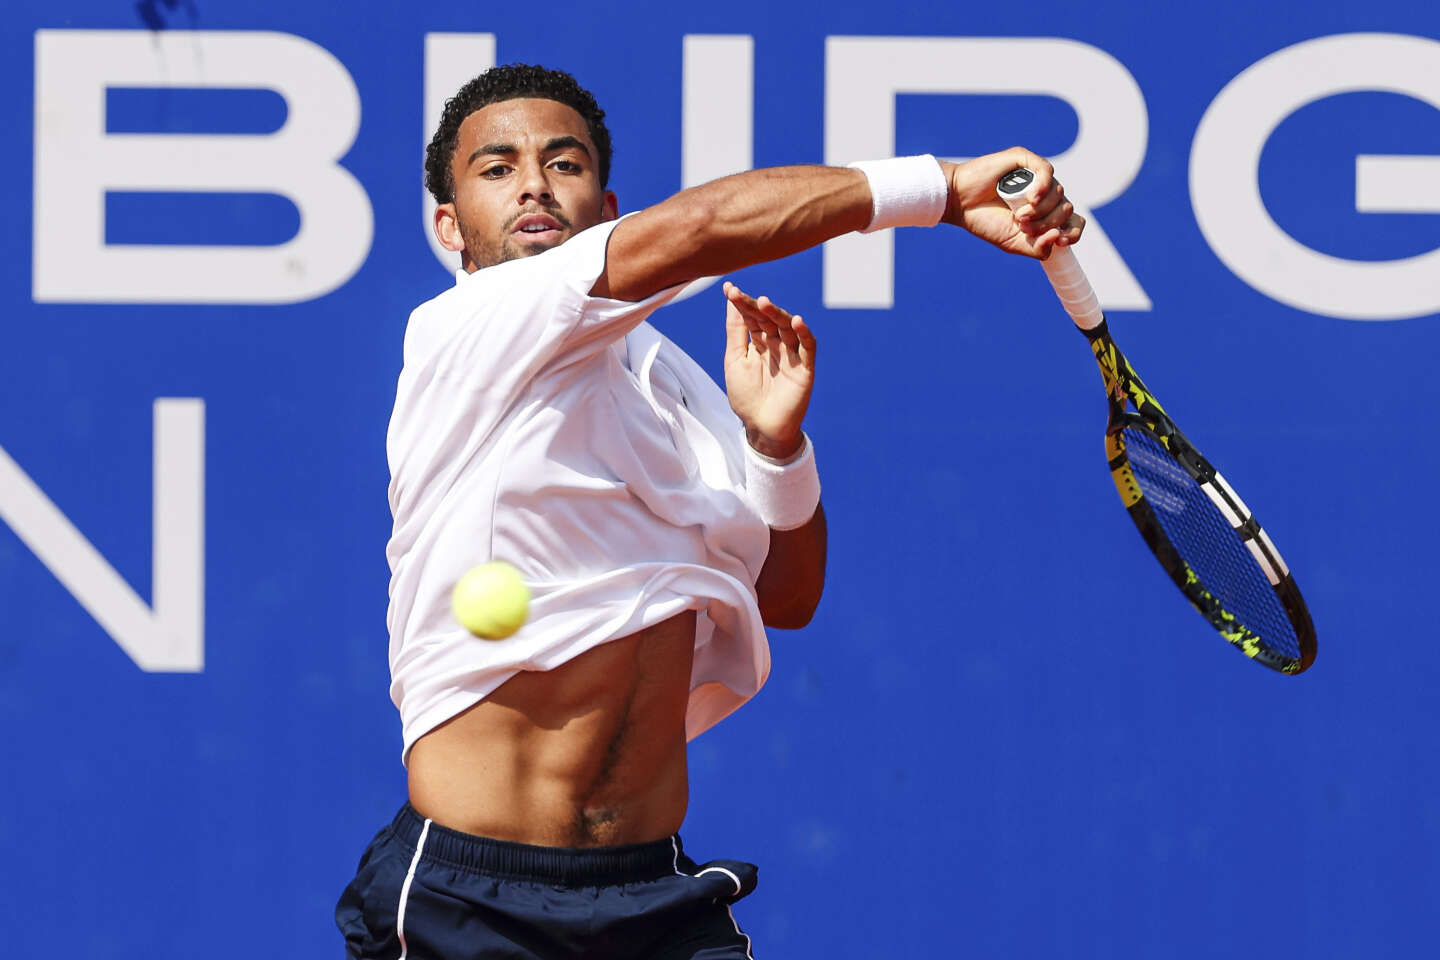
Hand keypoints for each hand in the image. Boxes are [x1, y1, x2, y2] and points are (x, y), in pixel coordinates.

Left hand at [722, 282, 814, 460]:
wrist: (762, 428)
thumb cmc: (746, 397)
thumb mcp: (735, 361)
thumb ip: (735, 332)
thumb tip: (730, 301)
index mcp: (758, 342)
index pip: (750, 317)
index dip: (741, 303)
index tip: (729, 289)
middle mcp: (776, 344)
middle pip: (768, 319)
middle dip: (756, 307)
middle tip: (743, 296)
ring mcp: (791, 354)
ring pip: (787, 327)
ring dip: (777, 314)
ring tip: (765, 303)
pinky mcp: (805, 367)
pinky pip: (807, 346)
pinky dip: (803, 333)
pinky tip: (796, 321)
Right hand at [940, 147, 1085, 258]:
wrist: (959, 204)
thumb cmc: (984, 221)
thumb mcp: (1013, 244)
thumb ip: (1037, 248)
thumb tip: (1058, 237)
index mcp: (1044, 214)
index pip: (1073, 221)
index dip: (1072, 232)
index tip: (1060, 241)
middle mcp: (1044, 194)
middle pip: (1066, 208)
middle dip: (1047, 222)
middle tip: (1023, 226)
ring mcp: (1036, 176)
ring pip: (1058, 192)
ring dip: (1040, 210)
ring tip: (1018, 216)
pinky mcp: (1025, 160)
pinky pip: (1047, 171)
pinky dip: (1043, 187)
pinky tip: (1032, 198)